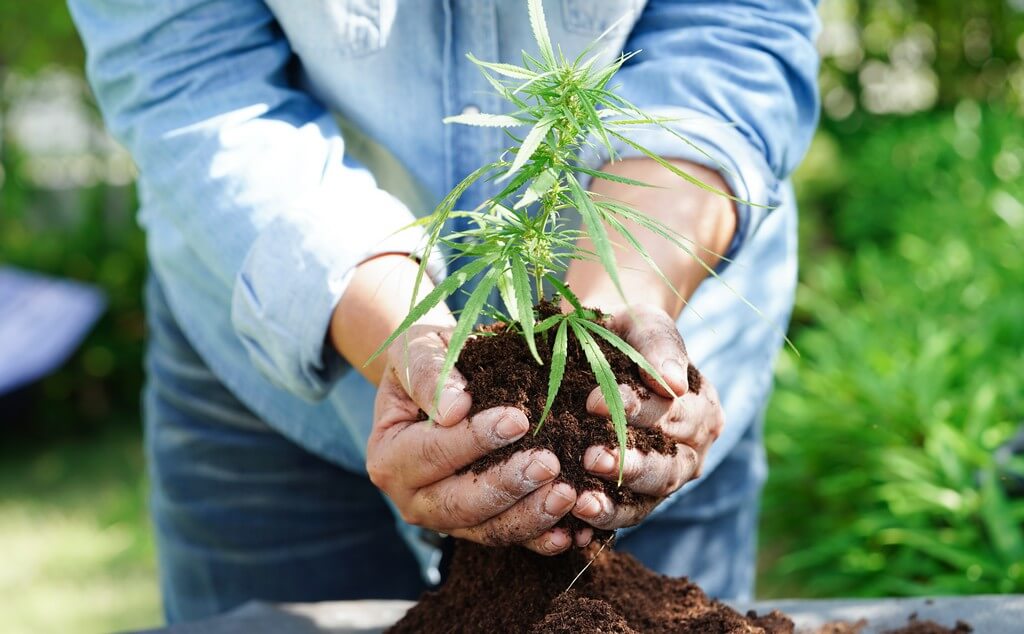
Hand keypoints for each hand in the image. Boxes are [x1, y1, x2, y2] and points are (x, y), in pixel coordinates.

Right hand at [366, 324, 578, 554]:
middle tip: (548, 463)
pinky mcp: (476, 527)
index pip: (430, 453)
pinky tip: (572, 532)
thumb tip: (454, 409)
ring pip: (486, 529)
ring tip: (568, 494)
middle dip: (506, 485)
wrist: (442, 381)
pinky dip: (540, 537)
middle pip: (458, 502)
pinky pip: (509, 538)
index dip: (474, 439)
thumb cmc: (430, 358)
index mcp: (388, 455)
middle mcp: (411, 497)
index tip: (518, 420)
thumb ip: (427, 374)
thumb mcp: (419, 350)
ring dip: (529, 516)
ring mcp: (445, 518)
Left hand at [570, 304, 723, 529]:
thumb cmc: (624, 331)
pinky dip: (599, 522)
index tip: (592, 402)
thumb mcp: (643, 322)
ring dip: (615, 504)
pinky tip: (571, 525)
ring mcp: (665, 478)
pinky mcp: (636, 498)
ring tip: (579, 503)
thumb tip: (672, 383)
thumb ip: (659, 346)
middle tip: (590, 459)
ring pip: (648, 500)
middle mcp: (692, 449)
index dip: (636, 411)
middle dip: (630, 465)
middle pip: (668, 466)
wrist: (600, 348)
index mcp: (702, 407)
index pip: (674, 414)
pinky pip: (623, 516)